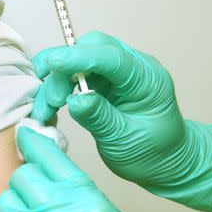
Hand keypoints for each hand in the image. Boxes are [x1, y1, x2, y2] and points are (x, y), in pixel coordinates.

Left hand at [0, 127, 143, 211]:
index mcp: (84, 200)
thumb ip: (73, 187)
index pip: (46, 155)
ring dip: (13, 211)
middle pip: (20, 177)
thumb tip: (40, 154)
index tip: (25, 135)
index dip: (32, 141)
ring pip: (3, 202)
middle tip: (39, 201)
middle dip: (27, 186)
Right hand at [29, 31, 186, 187]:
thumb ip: (100, 118)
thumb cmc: (153, 154)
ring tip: (45, 111)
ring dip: (56, 81)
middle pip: (90, 48)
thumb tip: (76, 100)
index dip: (79, 57)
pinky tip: (50, 107)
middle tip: (52, 101)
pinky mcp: (102, 79)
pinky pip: (73, 73)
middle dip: (63, 69)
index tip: (51, 65)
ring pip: (76, 59)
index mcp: (148, 80)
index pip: (111, 57)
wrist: (165, 162)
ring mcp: (116, 72)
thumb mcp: (125, 141)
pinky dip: (58, 87)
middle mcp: (132, 67)